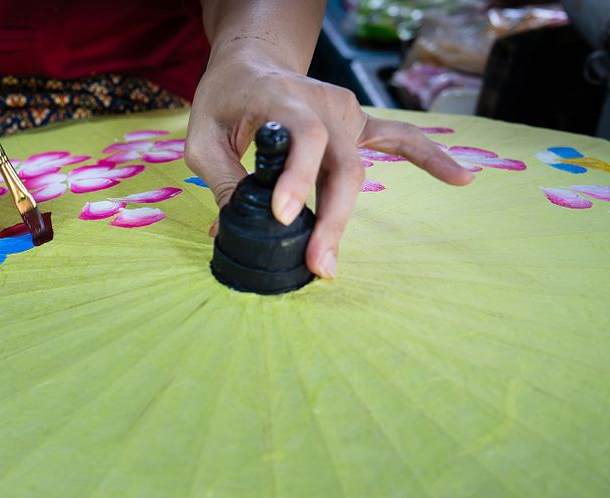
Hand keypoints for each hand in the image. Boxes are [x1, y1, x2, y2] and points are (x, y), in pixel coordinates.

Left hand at [185, 53, 473, 278]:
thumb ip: (223, 179)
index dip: (297, 178)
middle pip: (341, 165)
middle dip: (330, 219)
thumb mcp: (202, 138)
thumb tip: (233, 230)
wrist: (250, 66)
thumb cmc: (223, 101)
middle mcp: (321, 104)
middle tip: (317, 265)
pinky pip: (399, 140)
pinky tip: (462, 178)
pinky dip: (431, 158)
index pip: (304, 137)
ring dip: (344, 220)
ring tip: (330, 264)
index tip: (282, 217)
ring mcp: (345, 113)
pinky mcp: (357, 124)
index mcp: (280, 99)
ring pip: (356, 171)